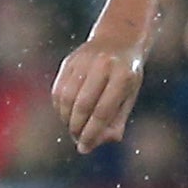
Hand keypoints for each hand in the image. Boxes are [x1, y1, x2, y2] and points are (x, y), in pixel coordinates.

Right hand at [52, 34, 145, 153]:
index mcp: (123, 75)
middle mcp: (102, 65)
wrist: (118, 39)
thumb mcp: (129, 96)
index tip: (85, 148)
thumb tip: (94, 143)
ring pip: (66, 98)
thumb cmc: (127, 75)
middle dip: (77, 128)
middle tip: (78, 140)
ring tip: (73, 129)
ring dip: (66, 120)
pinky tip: (67, 115)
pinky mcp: (69, 61)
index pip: (103, 111)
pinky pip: (58, 90)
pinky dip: (60, 108)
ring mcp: (84, 61)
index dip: (92, 133)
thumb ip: (116, 121)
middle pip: (82, 105)